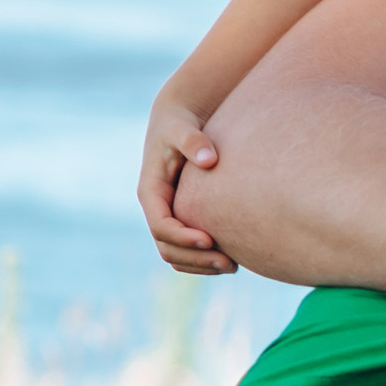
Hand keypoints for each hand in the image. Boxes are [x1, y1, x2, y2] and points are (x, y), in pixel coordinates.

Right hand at [139, 91, 235, 274]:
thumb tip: (208, 159)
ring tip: (234, 265)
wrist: (180, 120)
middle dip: (196, 259)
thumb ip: (193, 141)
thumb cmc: (181, 123)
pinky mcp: (183, 217)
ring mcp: (168, 215)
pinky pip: (188, 249)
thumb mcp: (182, 128)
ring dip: (202, 265)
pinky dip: (205, 258)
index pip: (161, 226)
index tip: (211, 240)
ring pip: (176, 254)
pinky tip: (234, 257)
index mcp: (151, 192)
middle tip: (230, 263)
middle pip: (168, 248)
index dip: (183, 237)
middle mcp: (157, 208)